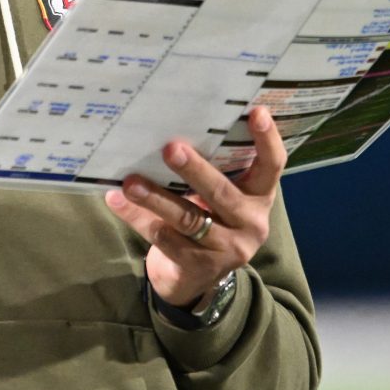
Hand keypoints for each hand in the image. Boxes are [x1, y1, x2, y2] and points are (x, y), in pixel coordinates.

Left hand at [104, 104, 286, 309]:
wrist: (197, 278)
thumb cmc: (210, 219)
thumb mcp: (223, 197)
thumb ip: (214, 170)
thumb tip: (173, 130)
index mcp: (259, 197)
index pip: (272, 165)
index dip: (267, 139)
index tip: (256, 111)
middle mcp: (250, 223)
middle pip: (222, 194)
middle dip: (195, 170)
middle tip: (171, 148)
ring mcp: (227, 249)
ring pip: (188, 220)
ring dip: (156, 198)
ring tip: (131, 182)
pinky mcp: (198, 266)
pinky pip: (163, 237)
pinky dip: (137, 217)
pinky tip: (117, 201)